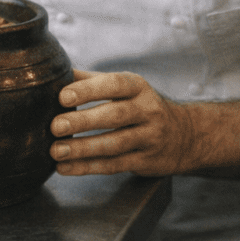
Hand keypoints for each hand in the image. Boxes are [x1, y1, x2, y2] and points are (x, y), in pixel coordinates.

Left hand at [49, 70, 195, 176]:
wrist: (185, 134)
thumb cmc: (141, 105)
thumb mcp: (125, 87)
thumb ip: (91, 80)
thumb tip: (54, 73)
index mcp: (138, 87)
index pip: (113, 84)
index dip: (88, 90)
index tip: (63, 97)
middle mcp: (147, 111)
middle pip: (114, 116)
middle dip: (82, 121)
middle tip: (55, 126)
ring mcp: (149, 138)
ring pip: (114, 144)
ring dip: (83, 149)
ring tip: (56, 151)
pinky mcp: (145, 162)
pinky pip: (114, 165)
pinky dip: (87, 167)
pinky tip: (65, 167)